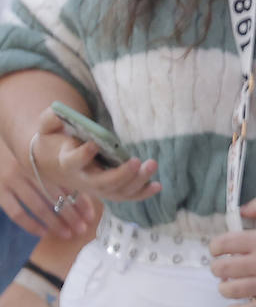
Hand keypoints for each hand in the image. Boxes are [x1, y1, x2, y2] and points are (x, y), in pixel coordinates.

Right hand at [0, 133, 83, 237]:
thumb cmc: (25, 146)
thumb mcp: (43, 148)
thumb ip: (59, 163)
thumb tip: (87, 180)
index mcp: (45, 160)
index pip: (67, 183)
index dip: (81, 200)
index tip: (91, 215)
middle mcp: (30, 169)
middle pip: (56, 196)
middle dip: (71, 215)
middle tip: (83, 229)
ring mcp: (13, 180)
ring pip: (39, 206)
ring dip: (55, 222)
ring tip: (68, 234)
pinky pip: (16, 212)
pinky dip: (30, 224)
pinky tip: (42, 232)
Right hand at [33, 108, 157, 206]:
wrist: (54, 164)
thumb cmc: (54, 142)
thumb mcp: (47, 128)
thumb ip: (50, 119)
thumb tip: (59, 110)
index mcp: (67, 162)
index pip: (73, 162)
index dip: (82, 155)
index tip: (93, 144)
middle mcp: (83, 179)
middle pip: (102, 183)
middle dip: (121, 174)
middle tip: (138, 161)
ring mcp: (97, 188)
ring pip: (117, 192)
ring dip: (137, 182)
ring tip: (152, 164)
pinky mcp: (109, 190)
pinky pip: (126, 196)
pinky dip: (142, 193)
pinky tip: (157, 186)